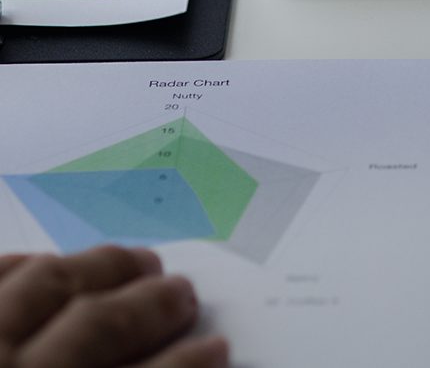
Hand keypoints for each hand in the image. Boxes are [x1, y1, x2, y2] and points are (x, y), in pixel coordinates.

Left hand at [0, 246, 226, 367]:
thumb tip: (192, 360)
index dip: (187, 362)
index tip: (215, 348)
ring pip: (48, 285)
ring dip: (104, 269)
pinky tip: (50, 263)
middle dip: (153, 306)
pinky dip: (24, 266)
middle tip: (184, 296)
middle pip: (99, 324)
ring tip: (139, 265)